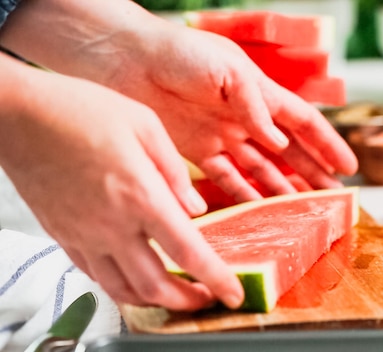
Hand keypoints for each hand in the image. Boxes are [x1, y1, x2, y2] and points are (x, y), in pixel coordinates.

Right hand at [0, 57, 243, 310]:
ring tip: (175, 295)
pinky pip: (94, 275)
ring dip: (154, 302)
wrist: (20, 114)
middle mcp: (111, 223)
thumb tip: (196, 209)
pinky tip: (134, 277)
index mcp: (140, 194)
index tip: (233, 294)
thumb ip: (176, 171)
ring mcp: (84, 234)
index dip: (216, 280)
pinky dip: (120, 286)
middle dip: (188, 302)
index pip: (188, 252)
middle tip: (206, 299)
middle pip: (155, 286)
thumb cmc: (79, 110)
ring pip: (123, 290)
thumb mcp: (145, 124)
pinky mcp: (63, 235)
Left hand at [102, 23, 357, 202]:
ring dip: (281, 189)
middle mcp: (245, 118)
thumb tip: (280, 142)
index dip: (328, 145)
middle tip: (332, 199)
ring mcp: (222, 136)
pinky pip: (225, 178)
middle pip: (288, 152)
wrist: (125, 59)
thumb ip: (255, 105)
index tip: (349, 168)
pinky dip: (242, 194)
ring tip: (301, 211)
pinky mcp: (195, 151)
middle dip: (312, 174)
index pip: (304, 123)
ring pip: (260, 170)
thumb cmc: (177, 51)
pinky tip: (257, 210)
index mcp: (259, 93)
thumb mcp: (226, 70)